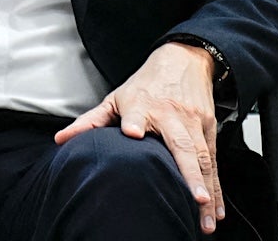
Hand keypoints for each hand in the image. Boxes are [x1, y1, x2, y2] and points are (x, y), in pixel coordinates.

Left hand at [54, 42, 222, 234]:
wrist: (184, 60)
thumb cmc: (145, 85)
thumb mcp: (115, 98)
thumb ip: (91, 121)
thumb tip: (61, 139)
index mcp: (141, 105)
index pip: (134, 114)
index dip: (133, 122)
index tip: (133, 133)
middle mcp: (170, 115)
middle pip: (181, 145)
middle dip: (189, 174)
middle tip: (194, 199)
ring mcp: (192, 123)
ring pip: (202, 158)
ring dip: (206, 188)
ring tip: (206, 217)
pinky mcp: (208, 129)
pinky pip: (213, 162)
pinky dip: (216, 186)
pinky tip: (215, 209)